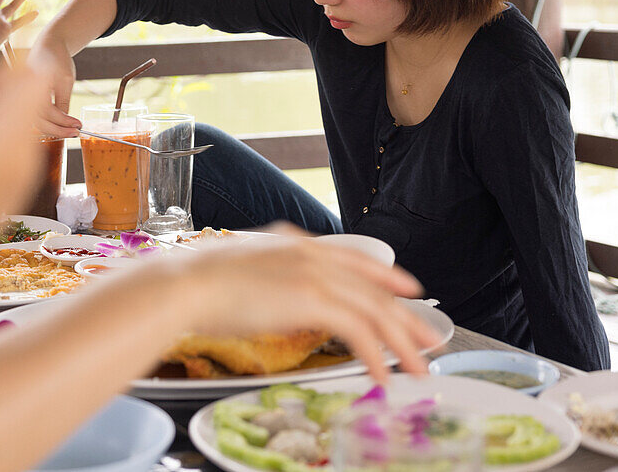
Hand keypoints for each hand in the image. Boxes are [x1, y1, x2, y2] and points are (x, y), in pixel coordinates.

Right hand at [0, 66, 48, 247]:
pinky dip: (0, 147)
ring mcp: (25, 175)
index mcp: (7, 131)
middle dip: (6, 97)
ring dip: (1, 122)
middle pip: (32, 105)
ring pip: (25, 129)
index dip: (16, 69)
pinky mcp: (18, 191)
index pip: (35, 79)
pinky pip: (19, 154)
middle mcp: (25, 153)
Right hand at [27, 35, 80, 136]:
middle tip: (75, 132)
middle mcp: (24, 92)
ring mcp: (22, 96)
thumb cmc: (57, 58)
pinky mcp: (26, 99)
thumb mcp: (66, 80)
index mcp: (33, 84)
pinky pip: (35, 116)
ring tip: (69, 131)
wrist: (48, 44)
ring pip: (35, 121)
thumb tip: (66, 124)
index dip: (63, 121)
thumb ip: (63, 102)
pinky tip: (60, 125)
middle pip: (38, 121)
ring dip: (52, 128)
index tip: (78, 125)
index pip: (47, 111)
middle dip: (58, 130)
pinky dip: (47, 122)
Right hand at [186, 225, 439, 380]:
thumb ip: (268, 275)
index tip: (408, 289)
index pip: (355, 260)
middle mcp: (312, 254)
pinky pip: (360, 331)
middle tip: (428, 342)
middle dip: (406, 319)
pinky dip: (376, 355)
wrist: (188, 283)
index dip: (387, 276)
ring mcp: (315, 274)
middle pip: (374, 288)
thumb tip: (271, 292)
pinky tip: (382, 374)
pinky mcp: (313, 299)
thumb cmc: (200, 282)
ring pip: (375, 310)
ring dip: (401, 343)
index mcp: (295, 243)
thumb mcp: (242, 268)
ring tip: (417, 368)